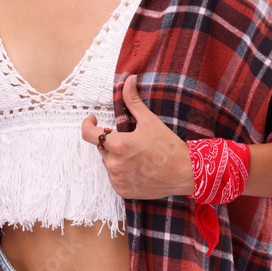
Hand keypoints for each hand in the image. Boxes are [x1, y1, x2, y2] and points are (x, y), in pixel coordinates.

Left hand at [82, 74, 194, 199]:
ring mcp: (117, 179)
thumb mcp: (149, 120)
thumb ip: (133, 100)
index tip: (93, 120)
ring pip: (108, 162)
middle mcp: (114, 164)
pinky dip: (122, 171)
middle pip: (102, 147)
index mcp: (119, 145)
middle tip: (131, 140)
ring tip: (137, 155)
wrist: (184, 172)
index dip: (87, 124)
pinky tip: (138, 168)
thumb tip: (128, 79)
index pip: (88, 134)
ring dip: (116, 156)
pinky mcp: (122, 191)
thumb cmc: (168, 146)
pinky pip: (115, 177)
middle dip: (112, 141)